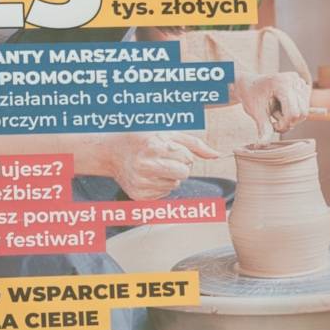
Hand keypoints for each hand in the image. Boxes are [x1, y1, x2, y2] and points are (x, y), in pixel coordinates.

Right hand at [105, 131, 220, 199]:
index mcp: (153, 147)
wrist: (113, 152)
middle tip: (164, 159)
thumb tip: (217, 155)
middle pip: (184, 173)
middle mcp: (145, 166)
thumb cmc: (143, 139)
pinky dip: (160, 185)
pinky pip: (165, 194)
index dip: (181, 153)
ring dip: (169, 176)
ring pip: (175, 185)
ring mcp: (141, 183)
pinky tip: (148, 176)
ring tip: (153, 167)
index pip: (187, 157)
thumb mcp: (168, 134)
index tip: (167, 148)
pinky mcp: (139, 196)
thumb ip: (195, 144)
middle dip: (180, 166)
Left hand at [233, 71, 310, 135]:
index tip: (272, 125)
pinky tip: (282, 109)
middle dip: (288, 122)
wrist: (250, 84)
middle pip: (301, 113)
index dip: (284, 124)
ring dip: (290, 118)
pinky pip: (304, 107)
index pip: (293, 112)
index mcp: (282, 83)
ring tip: (277, 113)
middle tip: (274, 122)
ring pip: (304, 112)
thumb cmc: (251, 96)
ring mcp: (299, 82)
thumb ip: (263, 129)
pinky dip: (294, 113)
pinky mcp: (302, 86)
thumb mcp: (255, 113)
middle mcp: (294, 80)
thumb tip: (262, 146)